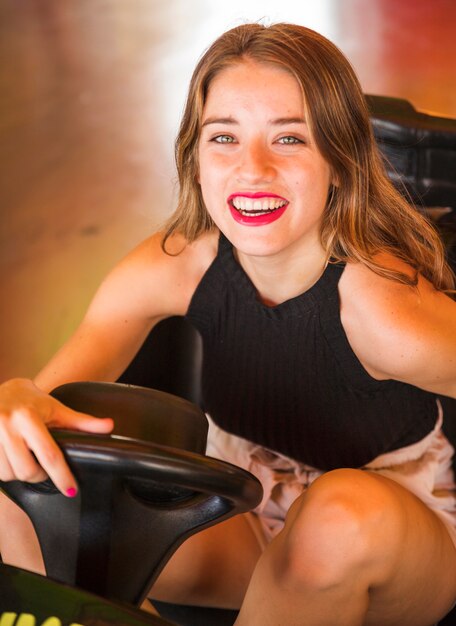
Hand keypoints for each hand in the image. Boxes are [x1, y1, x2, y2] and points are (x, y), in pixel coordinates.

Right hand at [0, 378, 113, 495]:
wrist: (2, 390)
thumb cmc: (31, 401)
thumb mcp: (57, 409)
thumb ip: (82, 421)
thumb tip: (109, 426)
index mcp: (28, 417)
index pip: (49, 455)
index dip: (62, 476)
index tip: (71, 490)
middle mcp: (6, 425)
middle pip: (27, 470)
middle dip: (39, 476)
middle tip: (43, 468)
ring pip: (8, 474)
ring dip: (20, 474)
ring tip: (25, 459)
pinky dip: (5, 470)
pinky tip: (11, 459)